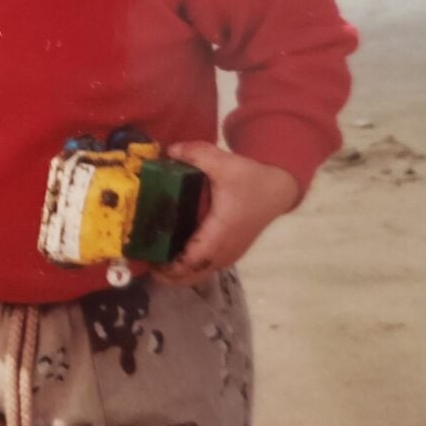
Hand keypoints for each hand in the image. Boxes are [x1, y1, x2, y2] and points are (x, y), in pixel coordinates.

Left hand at [155, 142, 299, 285]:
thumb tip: (169, 150)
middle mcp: (225, 250)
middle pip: (193, 274)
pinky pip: (207, 267)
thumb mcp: (223, 162)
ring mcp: (230, 254)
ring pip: (200, 274)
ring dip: (179, 273)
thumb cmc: (250, 178)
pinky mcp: (231, 252)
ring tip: (156, 261)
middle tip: (147, 263)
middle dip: (169, 275)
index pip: (193, 259)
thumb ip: (195, 153)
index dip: (171, 266)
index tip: (150, 262)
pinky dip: (189, 268)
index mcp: (221, 232)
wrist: (278, 189)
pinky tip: (174, 255)